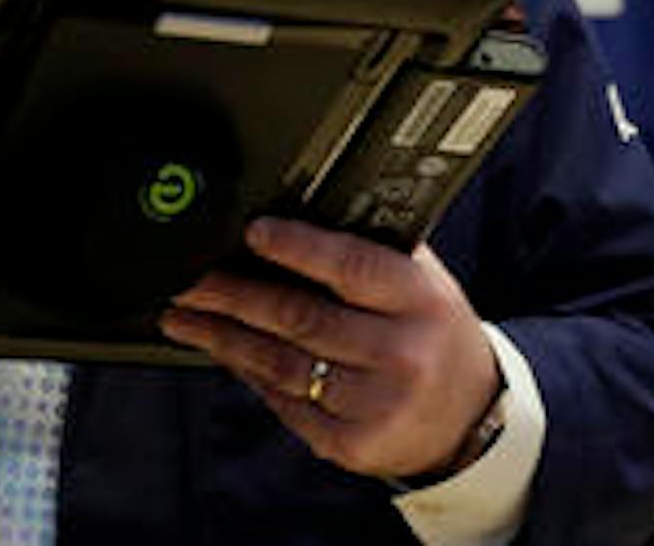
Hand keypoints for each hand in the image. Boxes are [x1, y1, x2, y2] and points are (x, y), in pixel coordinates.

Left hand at [161, 218, 500, 481]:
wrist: (470, 417)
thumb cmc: (432, 332)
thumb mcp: (422, 281)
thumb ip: (373, 246)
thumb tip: (295, 210)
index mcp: (420, 299)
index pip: (351, 267)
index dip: (298, 248)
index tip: (253, 232)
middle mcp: (402, 353)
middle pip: (300, 317)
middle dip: (233, 295)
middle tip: (189, 278)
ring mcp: (376, 404)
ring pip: (281, 363)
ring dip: (223, 337)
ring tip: (183, 315)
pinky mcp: (351, 443)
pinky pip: (285, 402)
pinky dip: (249, 374)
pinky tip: (223, 351)